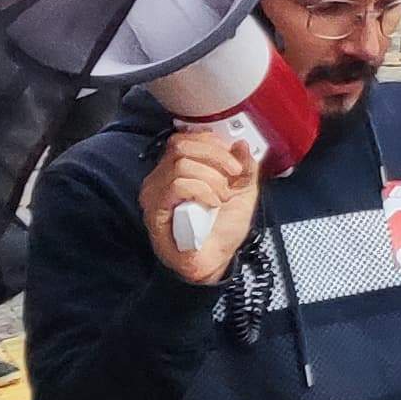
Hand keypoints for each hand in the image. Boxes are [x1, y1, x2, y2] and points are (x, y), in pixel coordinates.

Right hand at [138, 125, 261, 283]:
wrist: (214, 261)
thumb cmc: (222, 228)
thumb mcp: (244, 192)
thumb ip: (246, 167)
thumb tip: (242, 144)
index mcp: (181, 168)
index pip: (187, 138)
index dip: (213, 143)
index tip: (234, 161)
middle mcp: (163, 176)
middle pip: (182, 145)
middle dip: (216, 157)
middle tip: (232, 176)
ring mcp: (155, 192)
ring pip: (181, 164)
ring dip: (211, 178)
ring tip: (222, 197)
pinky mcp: (154, 209)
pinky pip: (177, 185)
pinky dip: (202, 191)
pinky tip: (212, 204)